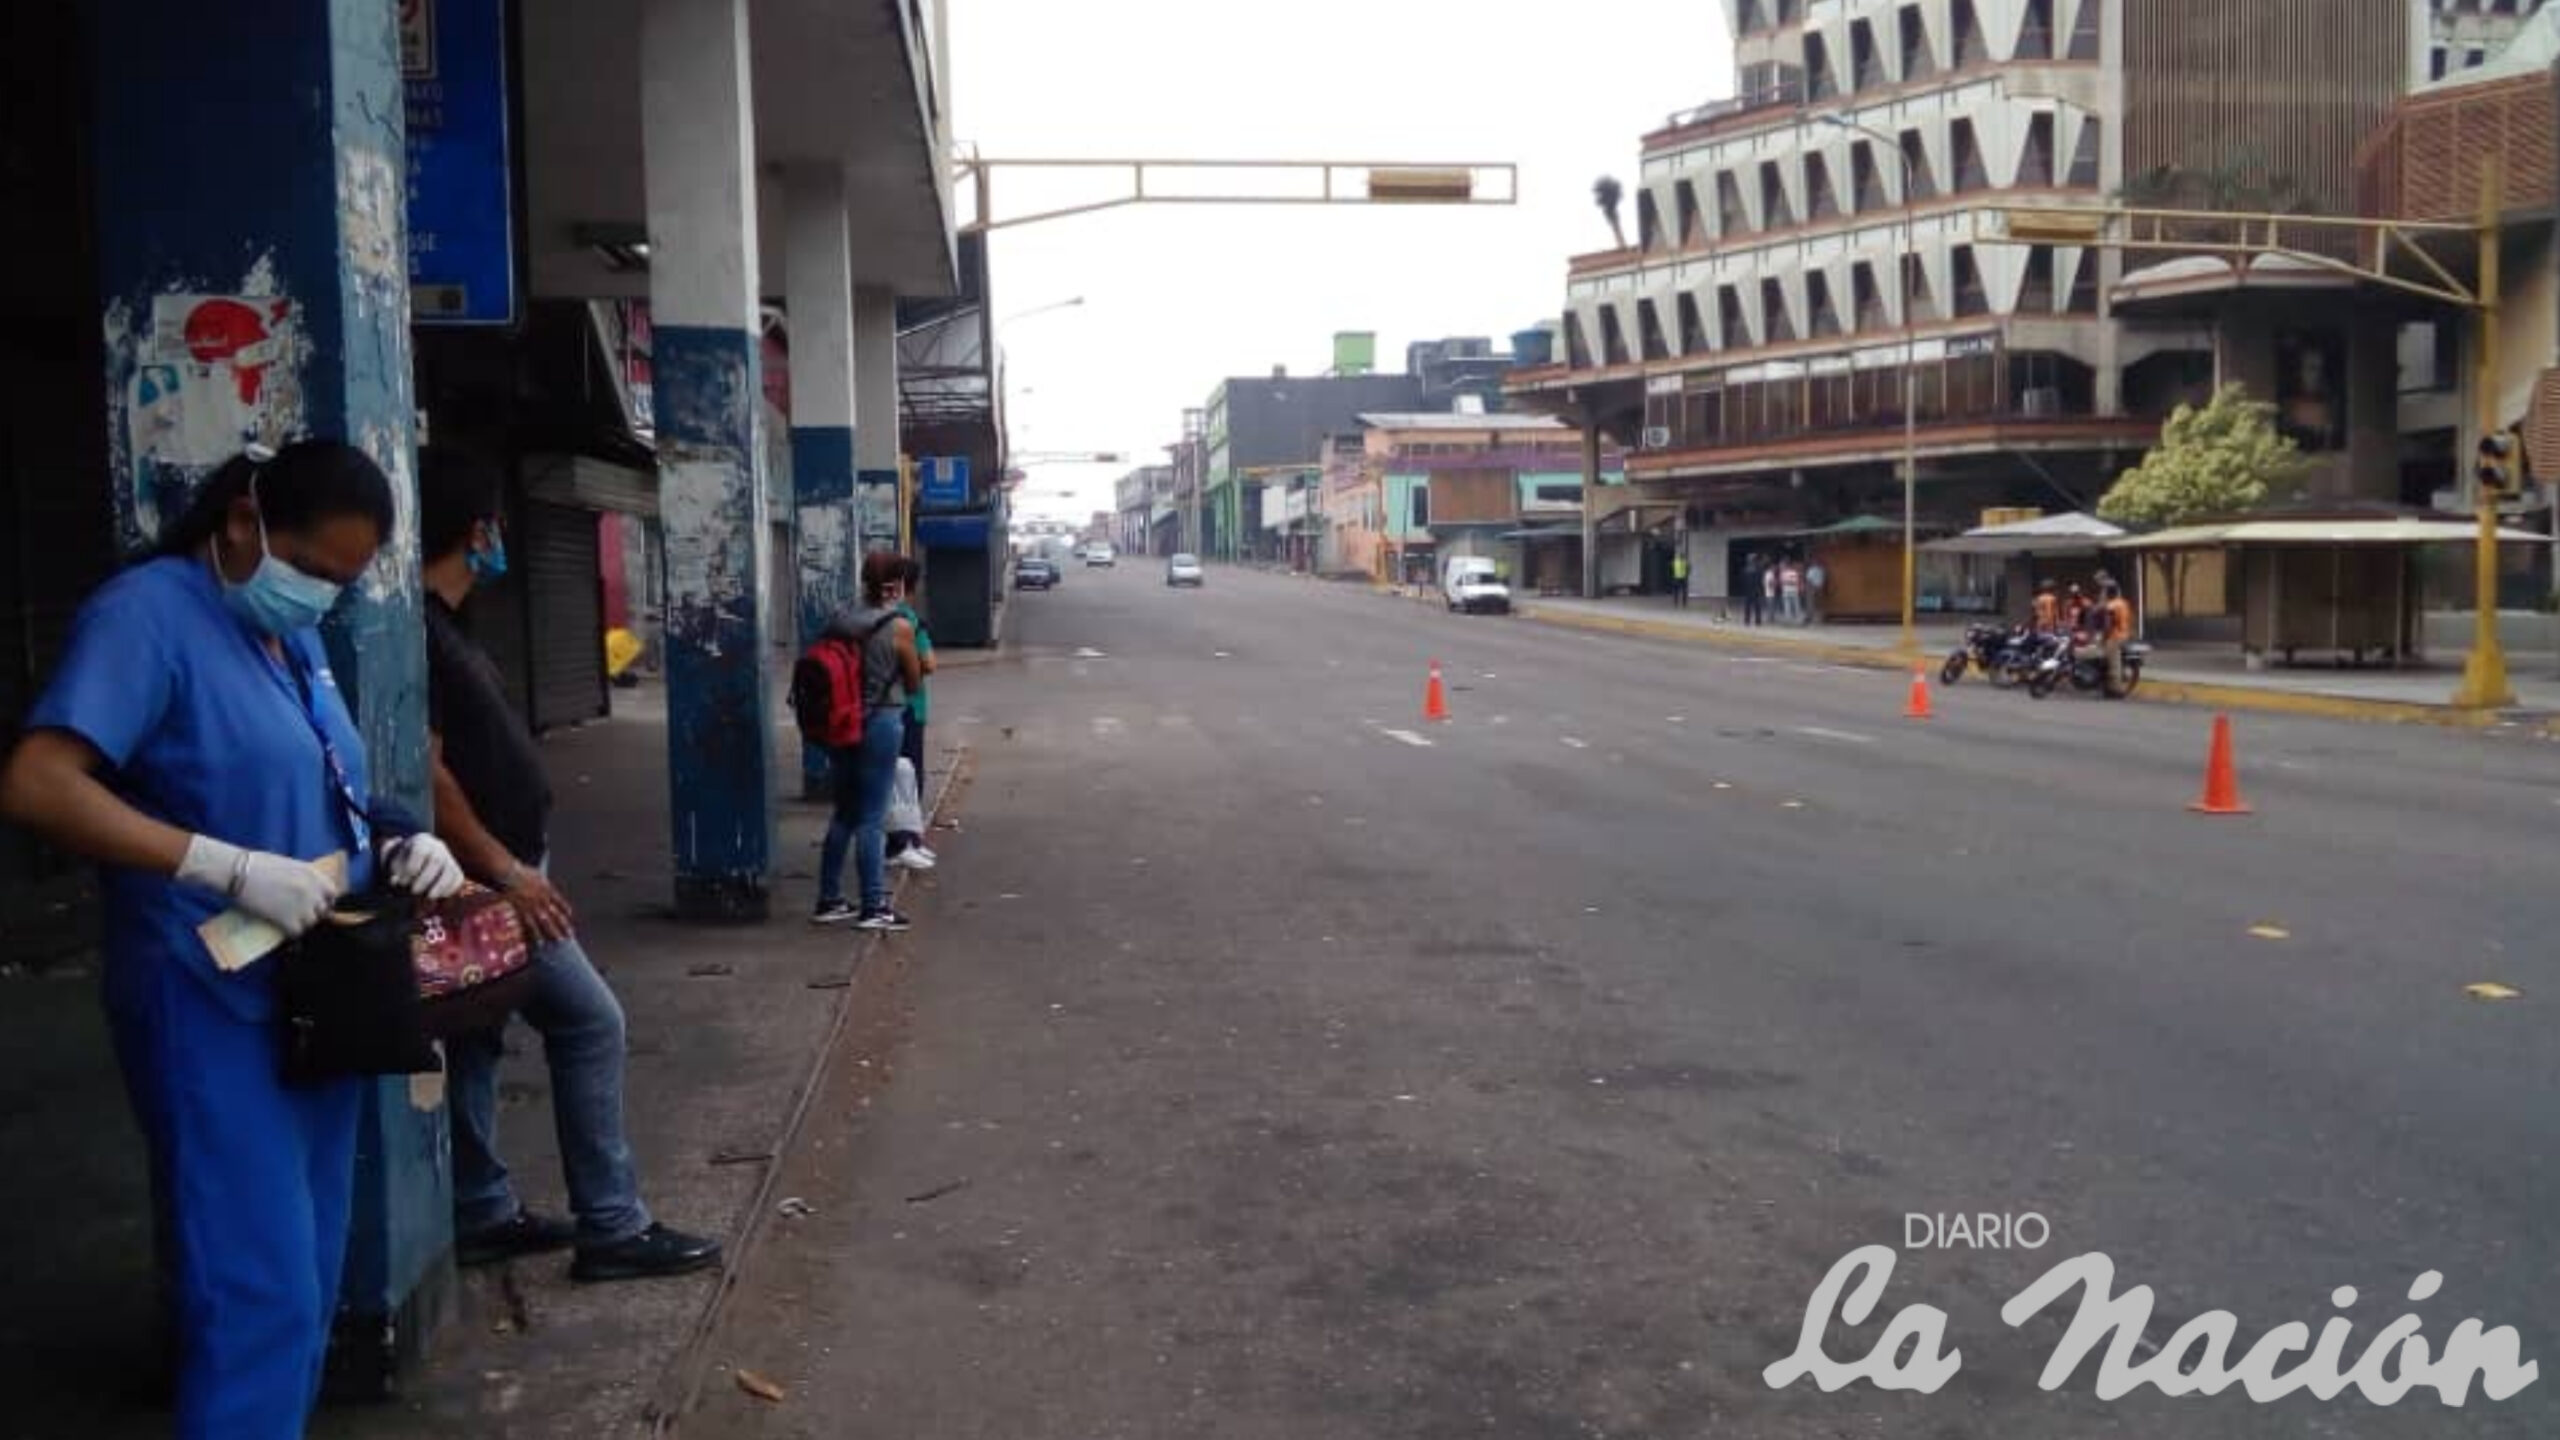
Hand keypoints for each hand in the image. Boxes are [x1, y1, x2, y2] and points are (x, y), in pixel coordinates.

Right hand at [177, 835, 343, 937]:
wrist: (237, 871)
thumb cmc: (257, 864)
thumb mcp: (289, 865)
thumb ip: (303, 878)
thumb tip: (308, 892)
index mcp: (313, 873)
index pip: (332, 893)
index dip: (324, 901)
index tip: (315, 905)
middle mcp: (312, 889)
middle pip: (322, 910)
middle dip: (312, 913)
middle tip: (298, 915)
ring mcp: (301, 905)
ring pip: (311, 923)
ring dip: (301, 924)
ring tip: (288, 922)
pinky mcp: (287, 918)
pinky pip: (297, 932)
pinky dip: (290, 933)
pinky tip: (282, 929)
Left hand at [385, 835, 465, 899]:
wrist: (415, 863)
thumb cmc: (400, 862)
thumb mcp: (390, 859)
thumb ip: (389, 867)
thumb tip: (395, 880)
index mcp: (420, 840)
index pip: (419, 850)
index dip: (410, 867)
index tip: (401, 881)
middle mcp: (438, 847)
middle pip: (436, 860)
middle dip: (424, 879)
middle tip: (413, 891)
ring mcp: (449, 859)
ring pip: (450, 870)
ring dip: (440, 886)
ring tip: (428, 896)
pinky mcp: (456, 871)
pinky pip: (457, 879)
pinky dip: (449, 889)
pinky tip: (437, 896)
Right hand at [500, 862, 574, 942]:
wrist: (510, 873)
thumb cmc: (520, 872)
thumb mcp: (535, 873)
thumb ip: (541, 879)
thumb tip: (543, 880)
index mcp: (546, 889)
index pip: (559, 900)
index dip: (565, 908)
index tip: (570, 915)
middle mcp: (543, 899)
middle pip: (555, 914)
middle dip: (564, 925)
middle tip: (571, 934)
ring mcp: (533, 906)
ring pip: (546, 922)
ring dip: (553, 932)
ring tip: (559, 941)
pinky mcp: (523, 911)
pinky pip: (530, 925)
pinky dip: (536, 934)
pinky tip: (540, 942)